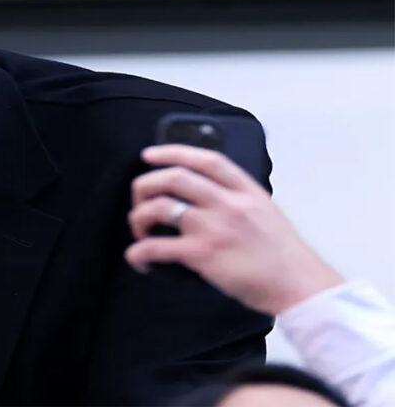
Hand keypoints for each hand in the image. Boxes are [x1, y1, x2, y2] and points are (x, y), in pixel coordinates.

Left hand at [125, 144, 343, 314]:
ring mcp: (214, 228)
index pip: (206, 160)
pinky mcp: (202, 255)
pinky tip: (139, 260)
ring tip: (140, 231)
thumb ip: (239, 200)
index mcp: (247, 191)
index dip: (172, 152)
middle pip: (175, 177)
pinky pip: (156, 247)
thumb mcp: (267, 213)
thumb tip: (207, 198)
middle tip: (139, 199)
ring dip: (139, 217)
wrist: (301, 287)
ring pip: (160, 207)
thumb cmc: (285, 257)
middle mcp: (229, 204)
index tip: (149, 155)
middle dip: (146, 184)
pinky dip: (138, 252)